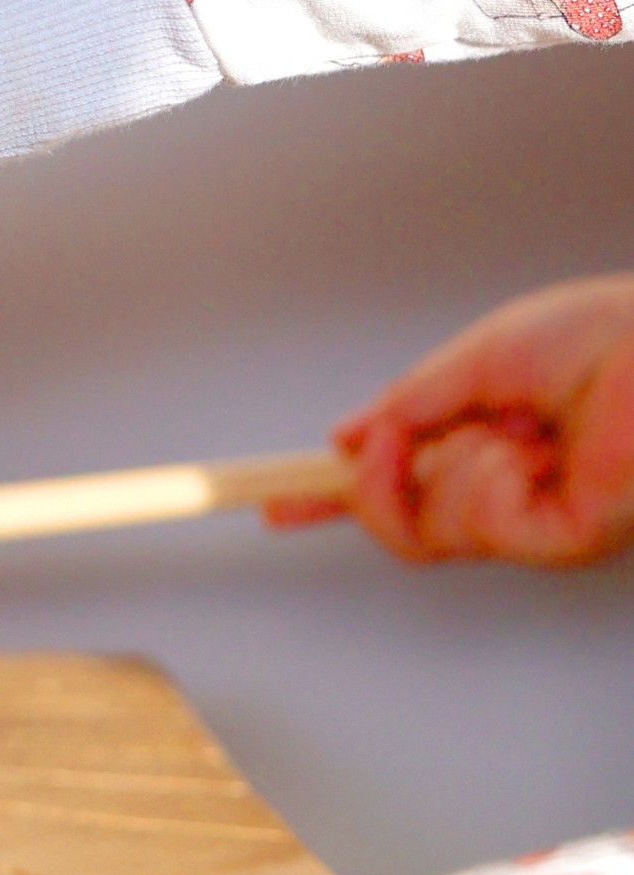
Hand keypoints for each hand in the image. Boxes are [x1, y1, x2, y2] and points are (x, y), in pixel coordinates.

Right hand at [298, 276, 633, 562]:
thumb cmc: (608, 336)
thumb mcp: (477, 357)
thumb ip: (409, 401)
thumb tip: (348, 438)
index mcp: (487, 442)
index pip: (399, 484)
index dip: (333, 499)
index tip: (275, 507)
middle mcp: (508, 490)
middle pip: (399, 526)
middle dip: (370, 489)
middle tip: (379, 446)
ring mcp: (535, 520)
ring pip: (427, 533)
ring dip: (441, 470)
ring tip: (499, 429)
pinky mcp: (561, 538)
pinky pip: (474, 529)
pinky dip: (479, 483)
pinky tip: (522, 451)